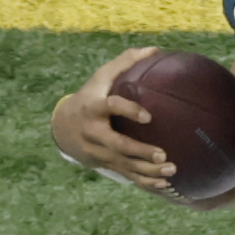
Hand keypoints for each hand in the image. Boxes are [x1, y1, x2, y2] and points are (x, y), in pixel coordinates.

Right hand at [50, 49, 179, 189]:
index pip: (110, 107)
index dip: (128, 111)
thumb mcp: (101, 77)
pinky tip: (164, 185)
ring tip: (171, 170)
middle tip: (163, 154)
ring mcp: (98, 152)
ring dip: (148, 171)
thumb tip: (154, 49)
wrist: (62, 126)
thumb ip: (125, 63)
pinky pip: (126, 176)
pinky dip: (145, 182)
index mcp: (93, 108)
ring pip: (124, 165)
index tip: (148, 116)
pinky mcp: (104, 164)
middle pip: (117, 145)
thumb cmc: (89, 96)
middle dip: (140, 152)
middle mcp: (94, 132)